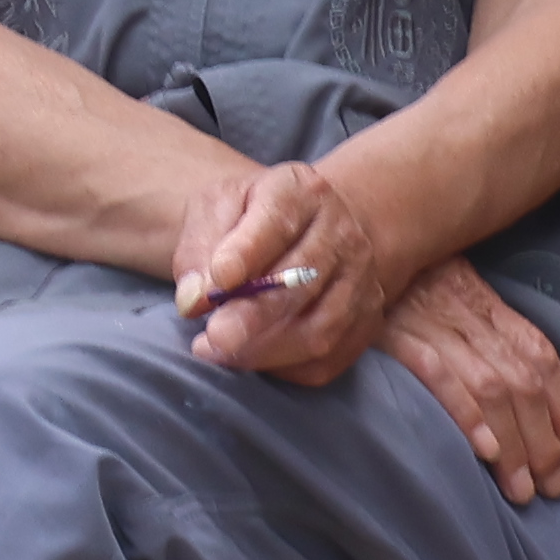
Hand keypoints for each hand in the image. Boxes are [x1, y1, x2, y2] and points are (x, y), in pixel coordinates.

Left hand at [165, 154, 392, 383]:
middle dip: (254, 314)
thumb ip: (199, 248)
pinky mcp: (365, 322)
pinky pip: (326, 359)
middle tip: (215, 336)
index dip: (248, 251)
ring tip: (219, 351)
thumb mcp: (216, 210)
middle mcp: (342, 232)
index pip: (278, 219)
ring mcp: (360, 280)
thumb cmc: (249, 221)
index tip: (220, 277)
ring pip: (319, 329)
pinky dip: (284, 368)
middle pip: (301, 281)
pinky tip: (249, 358)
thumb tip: (194, 298)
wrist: (307, 234)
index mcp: (301, 191)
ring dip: (266, 349)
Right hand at [371, 260, 559, 505]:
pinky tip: (484, 449)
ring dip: (513, 442)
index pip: (540, 358)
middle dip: (543, 440)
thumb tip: (526, 394)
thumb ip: (484, 334)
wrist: (343, 249)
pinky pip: (438, 374)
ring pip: (489, 386)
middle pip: (522, 381)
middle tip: (553, 487)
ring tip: (522, 489)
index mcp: (486, 305)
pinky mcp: (395, 335)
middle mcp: (468, 314)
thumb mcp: (451, 295)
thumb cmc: (402, 282)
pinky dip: (465, 412)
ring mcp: (432, 323)